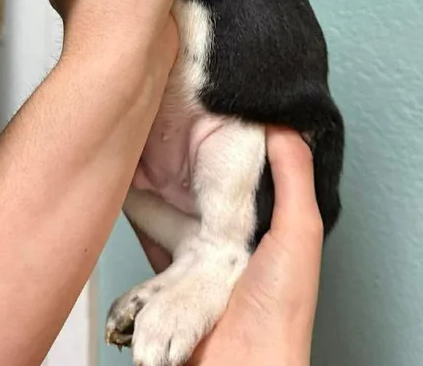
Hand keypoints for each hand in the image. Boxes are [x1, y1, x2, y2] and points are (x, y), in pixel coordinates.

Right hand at [137, 129, 322, 365]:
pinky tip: (123, 194)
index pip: (238, 173)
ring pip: (166, 210)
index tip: (203, 112)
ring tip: (138, 151)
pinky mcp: (164, 281)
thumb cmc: (281, 310)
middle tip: (160, 127)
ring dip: (153, 188)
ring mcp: (193, 261)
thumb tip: (282, 124)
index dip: (222, 143)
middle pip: (196, 188)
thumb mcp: (299, 231)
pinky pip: (146, 242)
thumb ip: (293, 176)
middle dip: (178, 162)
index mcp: (262, 225)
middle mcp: (227, 239)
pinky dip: (136, 221)